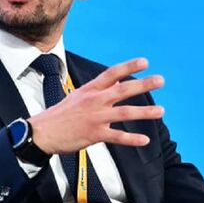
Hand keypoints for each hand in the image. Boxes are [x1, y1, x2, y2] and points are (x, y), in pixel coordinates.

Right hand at [29, 58, 164, 154]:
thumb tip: (119, 80)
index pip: (111, 73)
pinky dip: (132, 139)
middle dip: (142, 85)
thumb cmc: (61, 114)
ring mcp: (95, 118)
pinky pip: (117, 137)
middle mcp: (94, 101)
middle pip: (122, 90)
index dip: (128, 67)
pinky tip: (145, 140)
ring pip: (124, 113)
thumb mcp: (78, 96)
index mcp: (90, 90)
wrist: (42, 133)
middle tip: (160, 80)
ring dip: (144, 112)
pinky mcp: (94, 134)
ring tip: (161, 111)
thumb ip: (99, 89)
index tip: (145, 62)